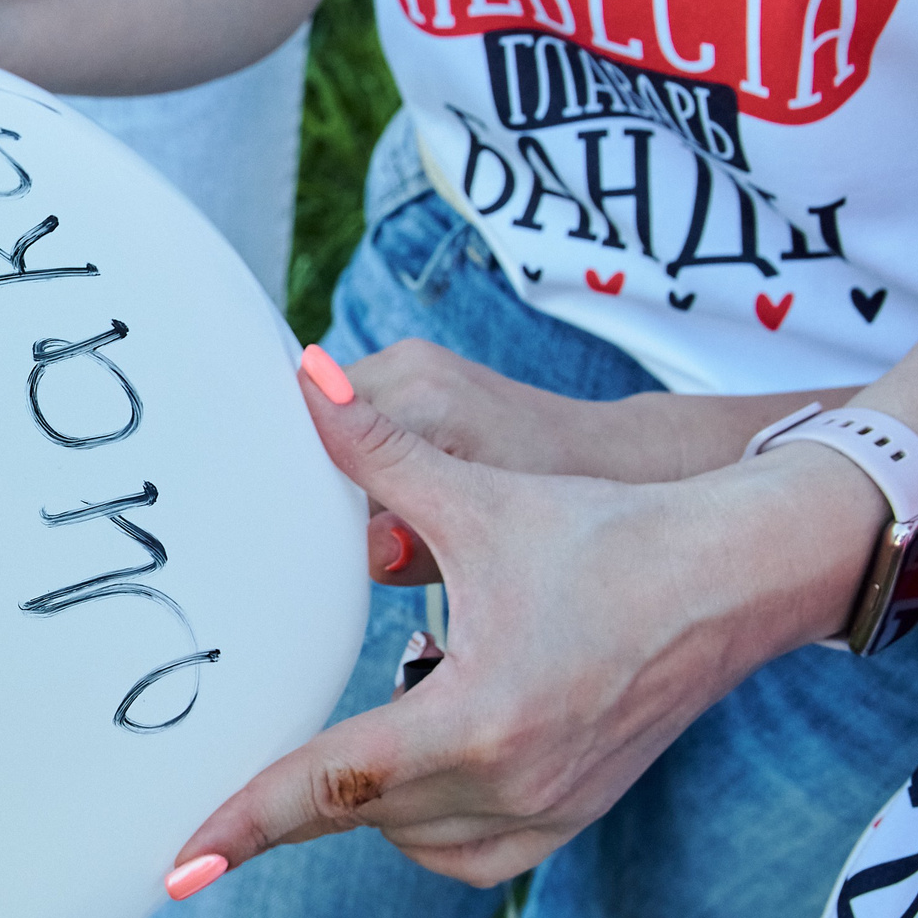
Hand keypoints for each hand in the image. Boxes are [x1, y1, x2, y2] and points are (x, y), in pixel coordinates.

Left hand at [174, 365, 887, 886]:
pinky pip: (470, 854)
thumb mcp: (477, 496)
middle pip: (357, 818)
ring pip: (412, 844)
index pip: (329, 787)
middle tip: (215, 809)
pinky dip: (424, 826)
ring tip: (322, 760)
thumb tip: (305, 379)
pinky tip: (404, 775)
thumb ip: (375, 449)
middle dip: (287, 805)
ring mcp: (550, 809)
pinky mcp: (575, 814)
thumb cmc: (610, 532)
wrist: (738, 575)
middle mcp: (512, 784)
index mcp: (476, 720)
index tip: (181, 867)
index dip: (245, 824)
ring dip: (361, 809)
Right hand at [341, 340, 861, 584]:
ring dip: (330, 469)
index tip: (297, 538)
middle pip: (315, 427)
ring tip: (347, 518)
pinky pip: (352, 415)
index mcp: (423, 401)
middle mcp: (409, 368)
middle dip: (312, 483)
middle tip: (318, 539)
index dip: (304, 495)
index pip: (322, 444)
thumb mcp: (494, 536)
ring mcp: (408, 364)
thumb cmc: (575, 500)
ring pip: (327, 421)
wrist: (621, 459)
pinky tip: (369, 496)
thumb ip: (419, 548)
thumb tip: (364, 554)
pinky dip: (351, 456)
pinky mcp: (410, 374)